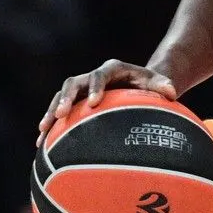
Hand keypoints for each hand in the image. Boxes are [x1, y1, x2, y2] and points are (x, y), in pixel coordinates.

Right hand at [36, 59, 176, 145]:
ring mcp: (81, 89)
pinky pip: (58, 112)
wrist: (137, 84)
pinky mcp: (74, 102)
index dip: (95, 87)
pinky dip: (50, 125)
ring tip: (43, 130)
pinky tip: (40, 143)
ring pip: (60, 97)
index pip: (101, 75)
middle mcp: (92, 77)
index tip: (93, 102)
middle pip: (73, 83)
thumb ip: (163, 85)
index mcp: (111, 69)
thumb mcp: (157, 81)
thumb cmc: (148, 84)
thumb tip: (172, 92)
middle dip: (66, 98)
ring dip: (51, 111)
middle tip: (62, 114)